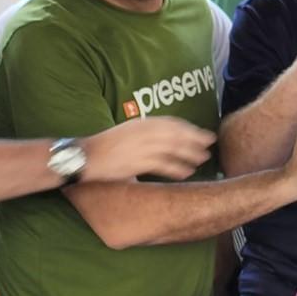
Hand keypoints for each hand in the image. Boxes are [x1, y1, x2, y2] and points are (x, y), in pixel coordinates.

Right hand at [82, 117, 215, 181]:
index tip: (202, 132)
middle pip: (178, 134)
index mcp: (142, 122)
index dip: (190, 128)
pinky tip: (187, 173)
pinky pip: (164, 165)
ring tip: (203, 158)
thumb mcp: (127, 131)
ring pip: (175, 149)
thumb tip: (164, 138)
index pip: (173, 123)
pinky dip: (178, 169)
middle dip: (196, 139)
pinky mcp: (139, 162)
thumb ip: (145, 133)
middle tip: (210, 143)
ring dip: (191, 154)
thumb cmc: (105, 145)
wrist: (86, 156)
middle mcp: (145, 132)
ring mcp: (143, 146)